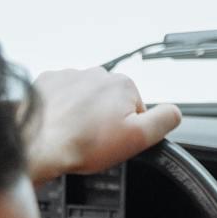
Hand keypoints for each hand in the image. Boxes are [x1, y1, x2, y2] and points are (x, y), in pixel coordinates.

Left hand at [24, 68, 181, 184]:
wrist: (40, 144)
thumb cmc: (85, 144)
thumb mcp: (139, 138)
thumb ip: (164, 121)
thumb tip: (175, 111)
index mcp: (123, 85)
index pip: (136, 109)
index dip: (127, 129)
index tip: (114, 140)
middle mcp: (97, 73)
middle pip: (110, 101)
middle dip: (105, 119)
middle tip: (94, 141)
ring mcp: (70, 75)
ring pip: (85, 98)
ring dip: (83, 113)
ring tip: (75, 134)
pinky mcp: (47, 81)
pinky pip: (62, 95)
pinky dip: (62, 109)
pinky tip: (60, 124)